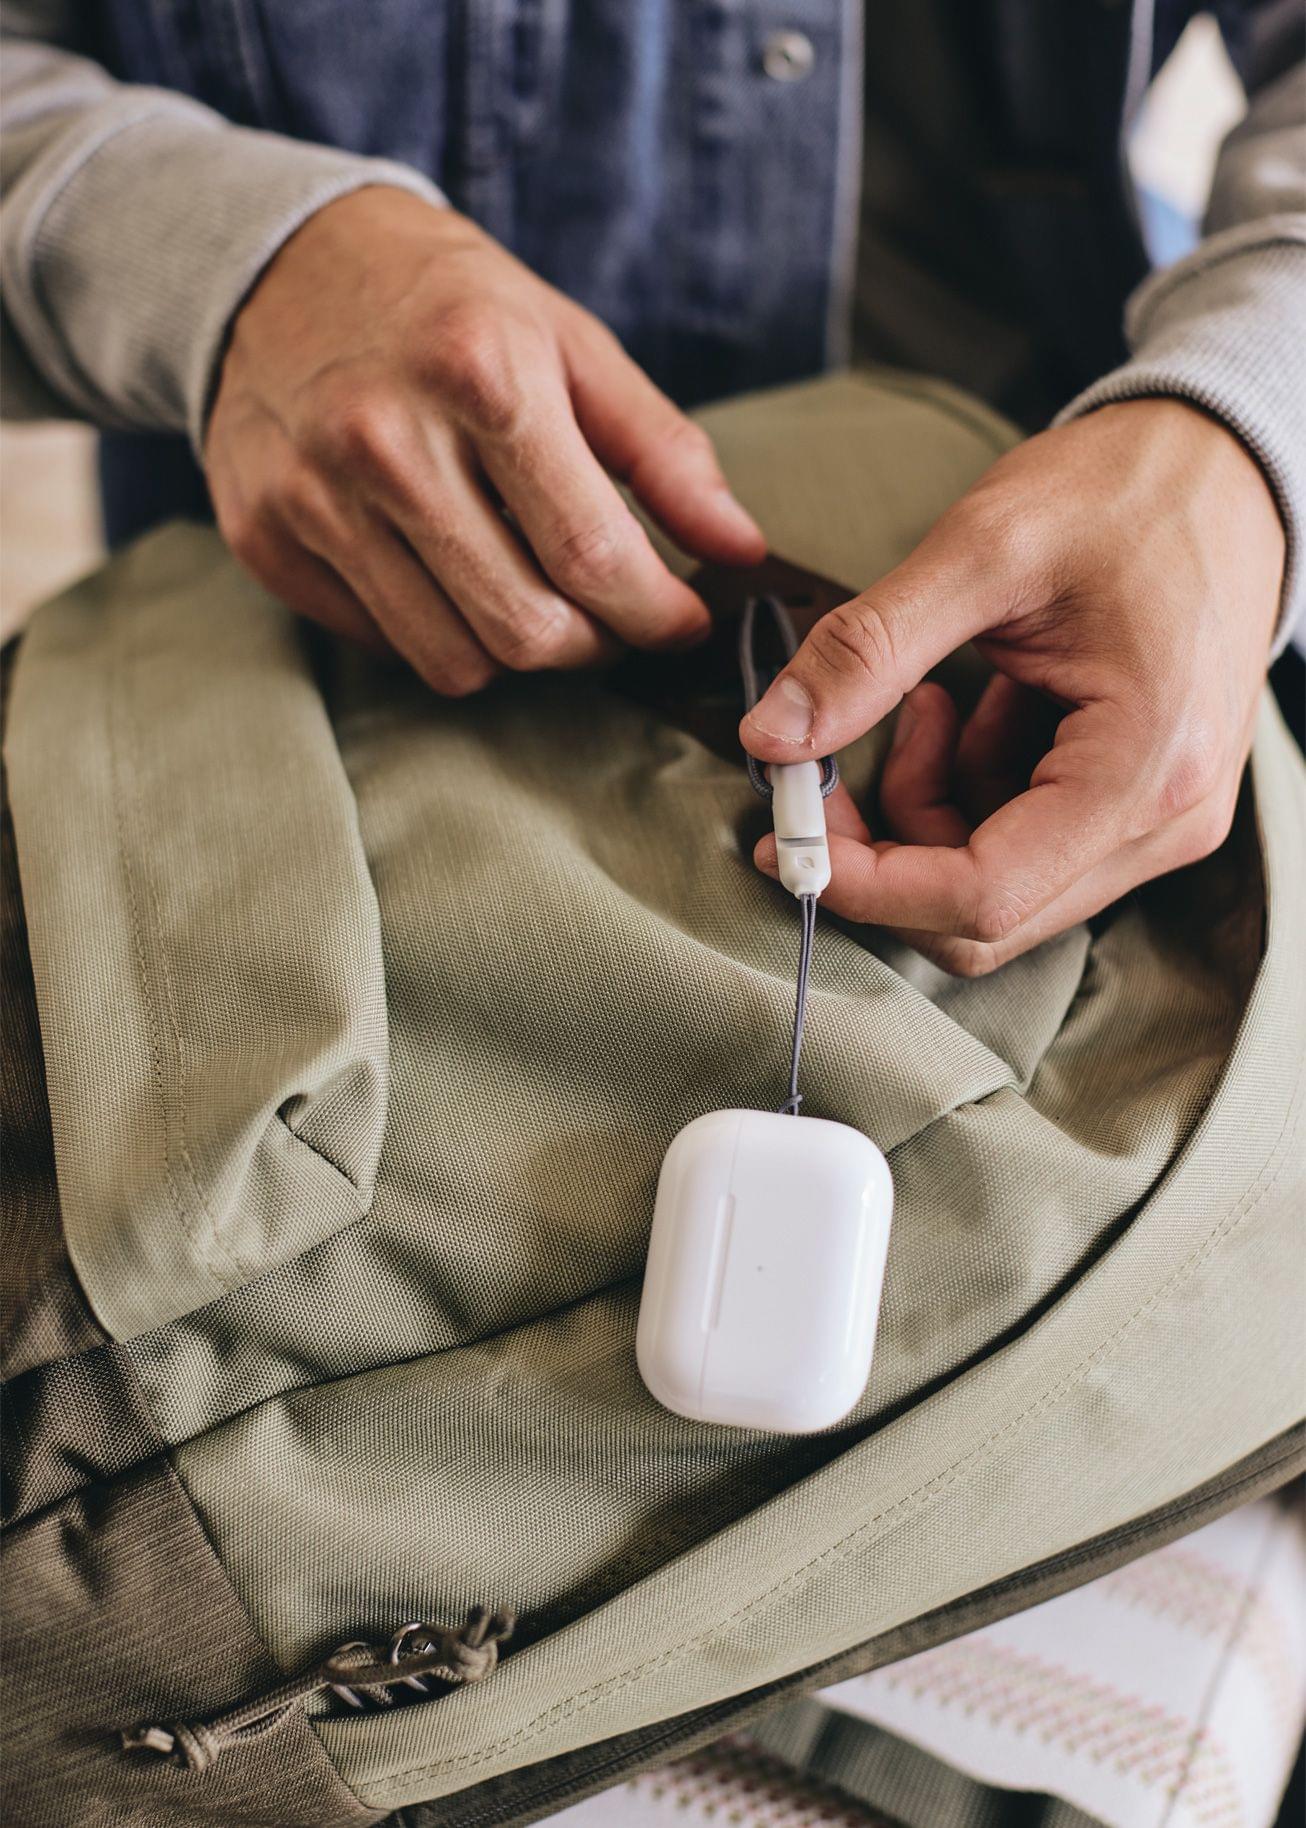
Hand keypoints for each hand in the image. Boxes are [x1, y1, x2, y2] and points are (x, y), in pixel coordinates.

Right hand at [205, 189, 763, 693]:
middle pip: (525, 630)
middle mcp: (387, 442)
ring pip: (454, 661)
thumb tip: (740, 548)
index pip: (592, 555)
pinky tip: (445, 573)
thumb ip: (663, 452)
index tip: (682, 622)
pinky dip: (434, 630)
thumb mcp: (570, 343)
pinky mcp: (266, 540)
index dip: (655, 614)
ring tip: (532, 594)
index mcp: (483, 376)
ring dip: (516, 650)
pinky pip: (383, 644)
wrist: (280, 262)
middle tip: (610, 617)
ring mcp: (315, 497)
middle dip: (592, 645)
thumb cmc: (449, 305)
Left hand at [741, 400, 1283, 973]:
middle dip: (882, 854)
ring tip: (924, 699)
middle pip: (984, 916)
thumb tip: (768, 737)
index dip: (866, 884)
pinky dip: (965, 791)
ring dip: (923, 810)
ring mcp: (1157, 821)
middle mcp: (1165, 821)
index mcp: (1145, 767)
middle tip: (820, 771)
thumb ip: (867, 652)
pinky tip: (971, 707)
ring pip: (993, 885)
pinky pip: (1020, 844)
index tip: (784, 835)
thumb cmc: (1126, 492)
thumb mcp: (982, 549)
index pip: (982, 895)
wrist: (1222, 465)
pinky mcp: (1136, 805)